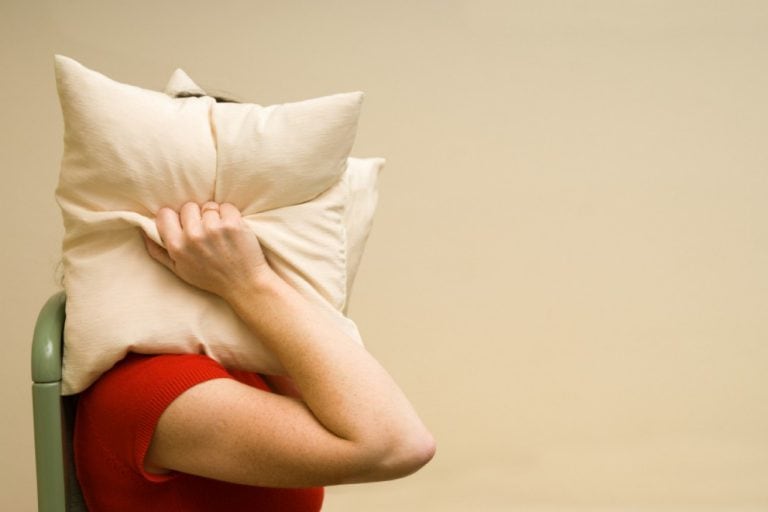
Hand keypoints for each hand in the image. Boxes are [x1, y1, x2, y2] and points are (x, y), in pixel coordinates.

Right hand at [143, 201, 271, 300]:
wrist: (244, 284)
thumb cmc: (211, 278)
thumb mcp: (179, 270)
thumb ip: (158, 251)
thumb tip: (143, 231)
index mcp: (177, 246)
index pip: (165, 214)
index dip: (175, 217)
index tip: (184, 225)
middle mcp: (193, 236)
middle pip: (188, 207)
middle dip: (196, 216)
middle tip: (206, 232)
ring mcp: (214, 228)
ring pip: (208, 206)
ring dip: (215, 216)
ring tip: (221, 233)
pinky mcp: (233, 224)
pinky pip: (226, 206)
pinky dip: (230, 215)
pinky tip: (232, 230)